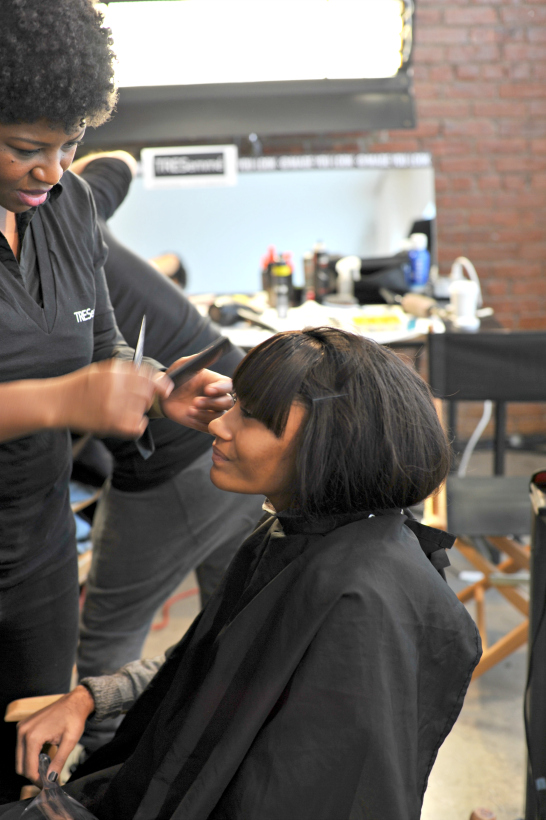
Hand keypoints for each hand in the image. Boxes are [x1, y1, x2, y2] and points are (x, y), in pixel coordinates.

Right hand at [16, 686, 94, 785]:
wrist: (75, 701)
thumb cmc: (74, 718)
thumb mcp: (70, 741)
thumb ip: (59, 762)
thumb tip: (51, 779)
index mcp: (33, 736)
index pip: (28, 768)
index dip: (37, 780)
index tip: (47, 785)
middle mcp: (23, 731)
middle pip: (20, 765)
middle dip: (33, 774)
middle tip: (47, 779)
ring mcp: (22, 728)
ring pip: (20, 758)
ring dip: (31, 765)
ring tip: (47, 767)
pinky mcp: (24, 726)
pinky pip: (22, 748)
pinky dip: (30, 755)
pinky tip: (43, 756)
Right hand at [58, 360, 172, 437]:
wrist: (58, 403)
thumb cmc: (80, 386)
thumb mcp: (101, 370)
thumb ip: (125, 372)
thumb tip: (152, 376)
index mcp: (113, 374)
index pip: (147, 376)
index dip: (160, 382)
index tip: (166, 388)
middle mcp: (115, 389)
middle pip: (148, 394)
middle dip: (146, 397)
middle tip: (132, 400)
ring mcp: (114, 408)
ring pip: (143, 410)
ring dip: (138, 411)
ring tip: (122, 410)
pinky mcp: (111, 425)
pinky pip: (138, 426)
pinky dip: (136, 425)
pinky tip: (126, 421)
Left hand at [161, 360, 233, 432]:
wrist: (161, 396)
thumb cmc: (175, 377)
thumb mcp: (184, 364)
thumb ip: (200, 359)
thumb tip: (215, 350)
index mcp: (215, 382)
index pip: (228, 385)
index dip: (221, 388)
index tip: (208, 389)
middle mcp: (216, 397)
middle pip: (227, 403)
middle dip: (213, 403)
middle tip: (196, 402)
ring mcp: (210, 411)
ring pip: (219, 417)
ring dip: (205, 414)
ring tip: (190, 410)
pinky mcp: (203, 423)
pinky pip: (209, 428)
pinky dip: (201, 423)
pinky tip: (190, 417)